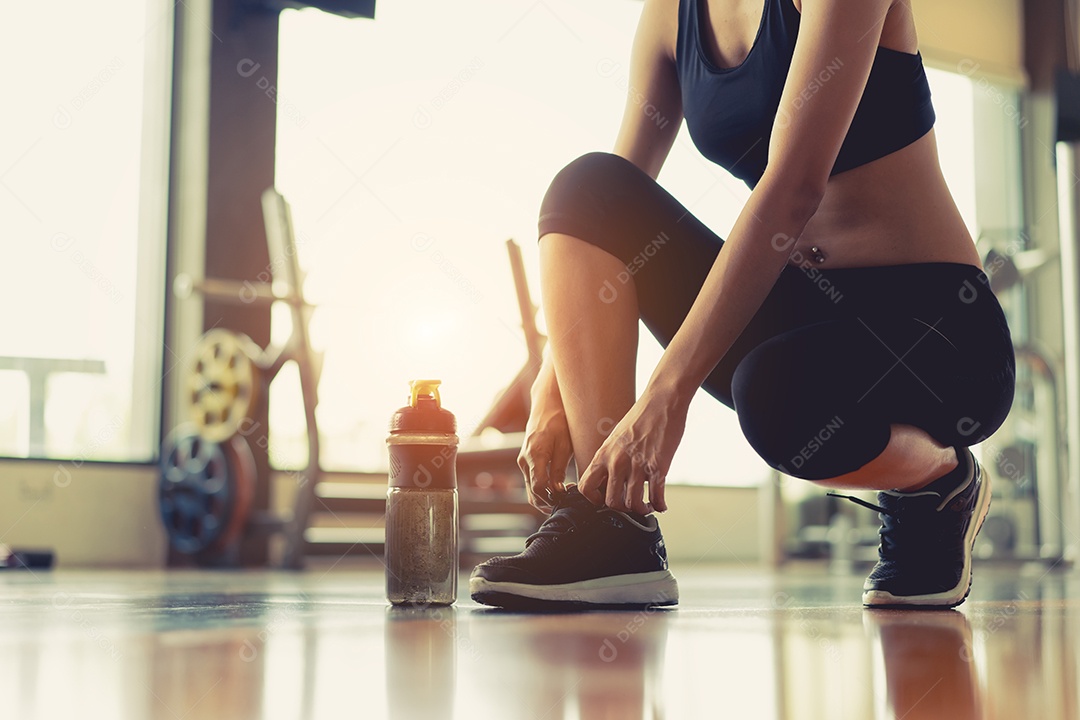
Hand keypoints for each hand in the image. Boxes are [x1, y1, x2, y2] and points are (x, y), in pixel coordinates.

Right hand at [518, 361, 573, 511]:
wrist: (546, 406)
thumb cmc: (558, 422)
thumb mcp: (565, 444)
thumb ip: (559, 468)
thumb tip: (558, 490)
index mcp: (535, 455)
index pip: (539, 487)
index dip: (552, 498)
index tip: (567, 499)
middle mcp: (524, 460)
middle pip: (532, 492)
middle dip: (548, 502)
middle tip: (566, 504)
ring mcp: (523, 461)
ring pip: (530, 489)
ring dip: (544, 498)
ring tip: (563, 499)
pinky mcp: (525, 461)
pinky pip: (530, 481)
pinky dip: (541, 490)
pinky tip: (556, 490)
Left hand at [578, 388, 688, 514]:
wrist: (661, 402)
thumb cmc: (641, 417)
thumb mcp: (615, 436)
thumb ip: (611, 456)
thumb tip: (611, 475)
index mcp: (604, 454)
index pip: (586, 487)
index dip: (593, 499)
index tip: (603, 500)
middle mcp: (617, 462)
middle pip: (611, 501)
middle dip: (622, 509)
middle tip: (630, 505)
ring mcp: (637, 466)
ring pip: (633, 503)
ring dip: (641, 510)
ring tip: (647, 506)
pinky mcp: (658, 466)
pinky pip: (656, 496)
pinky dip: (660, 505)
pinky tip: (661, 504)